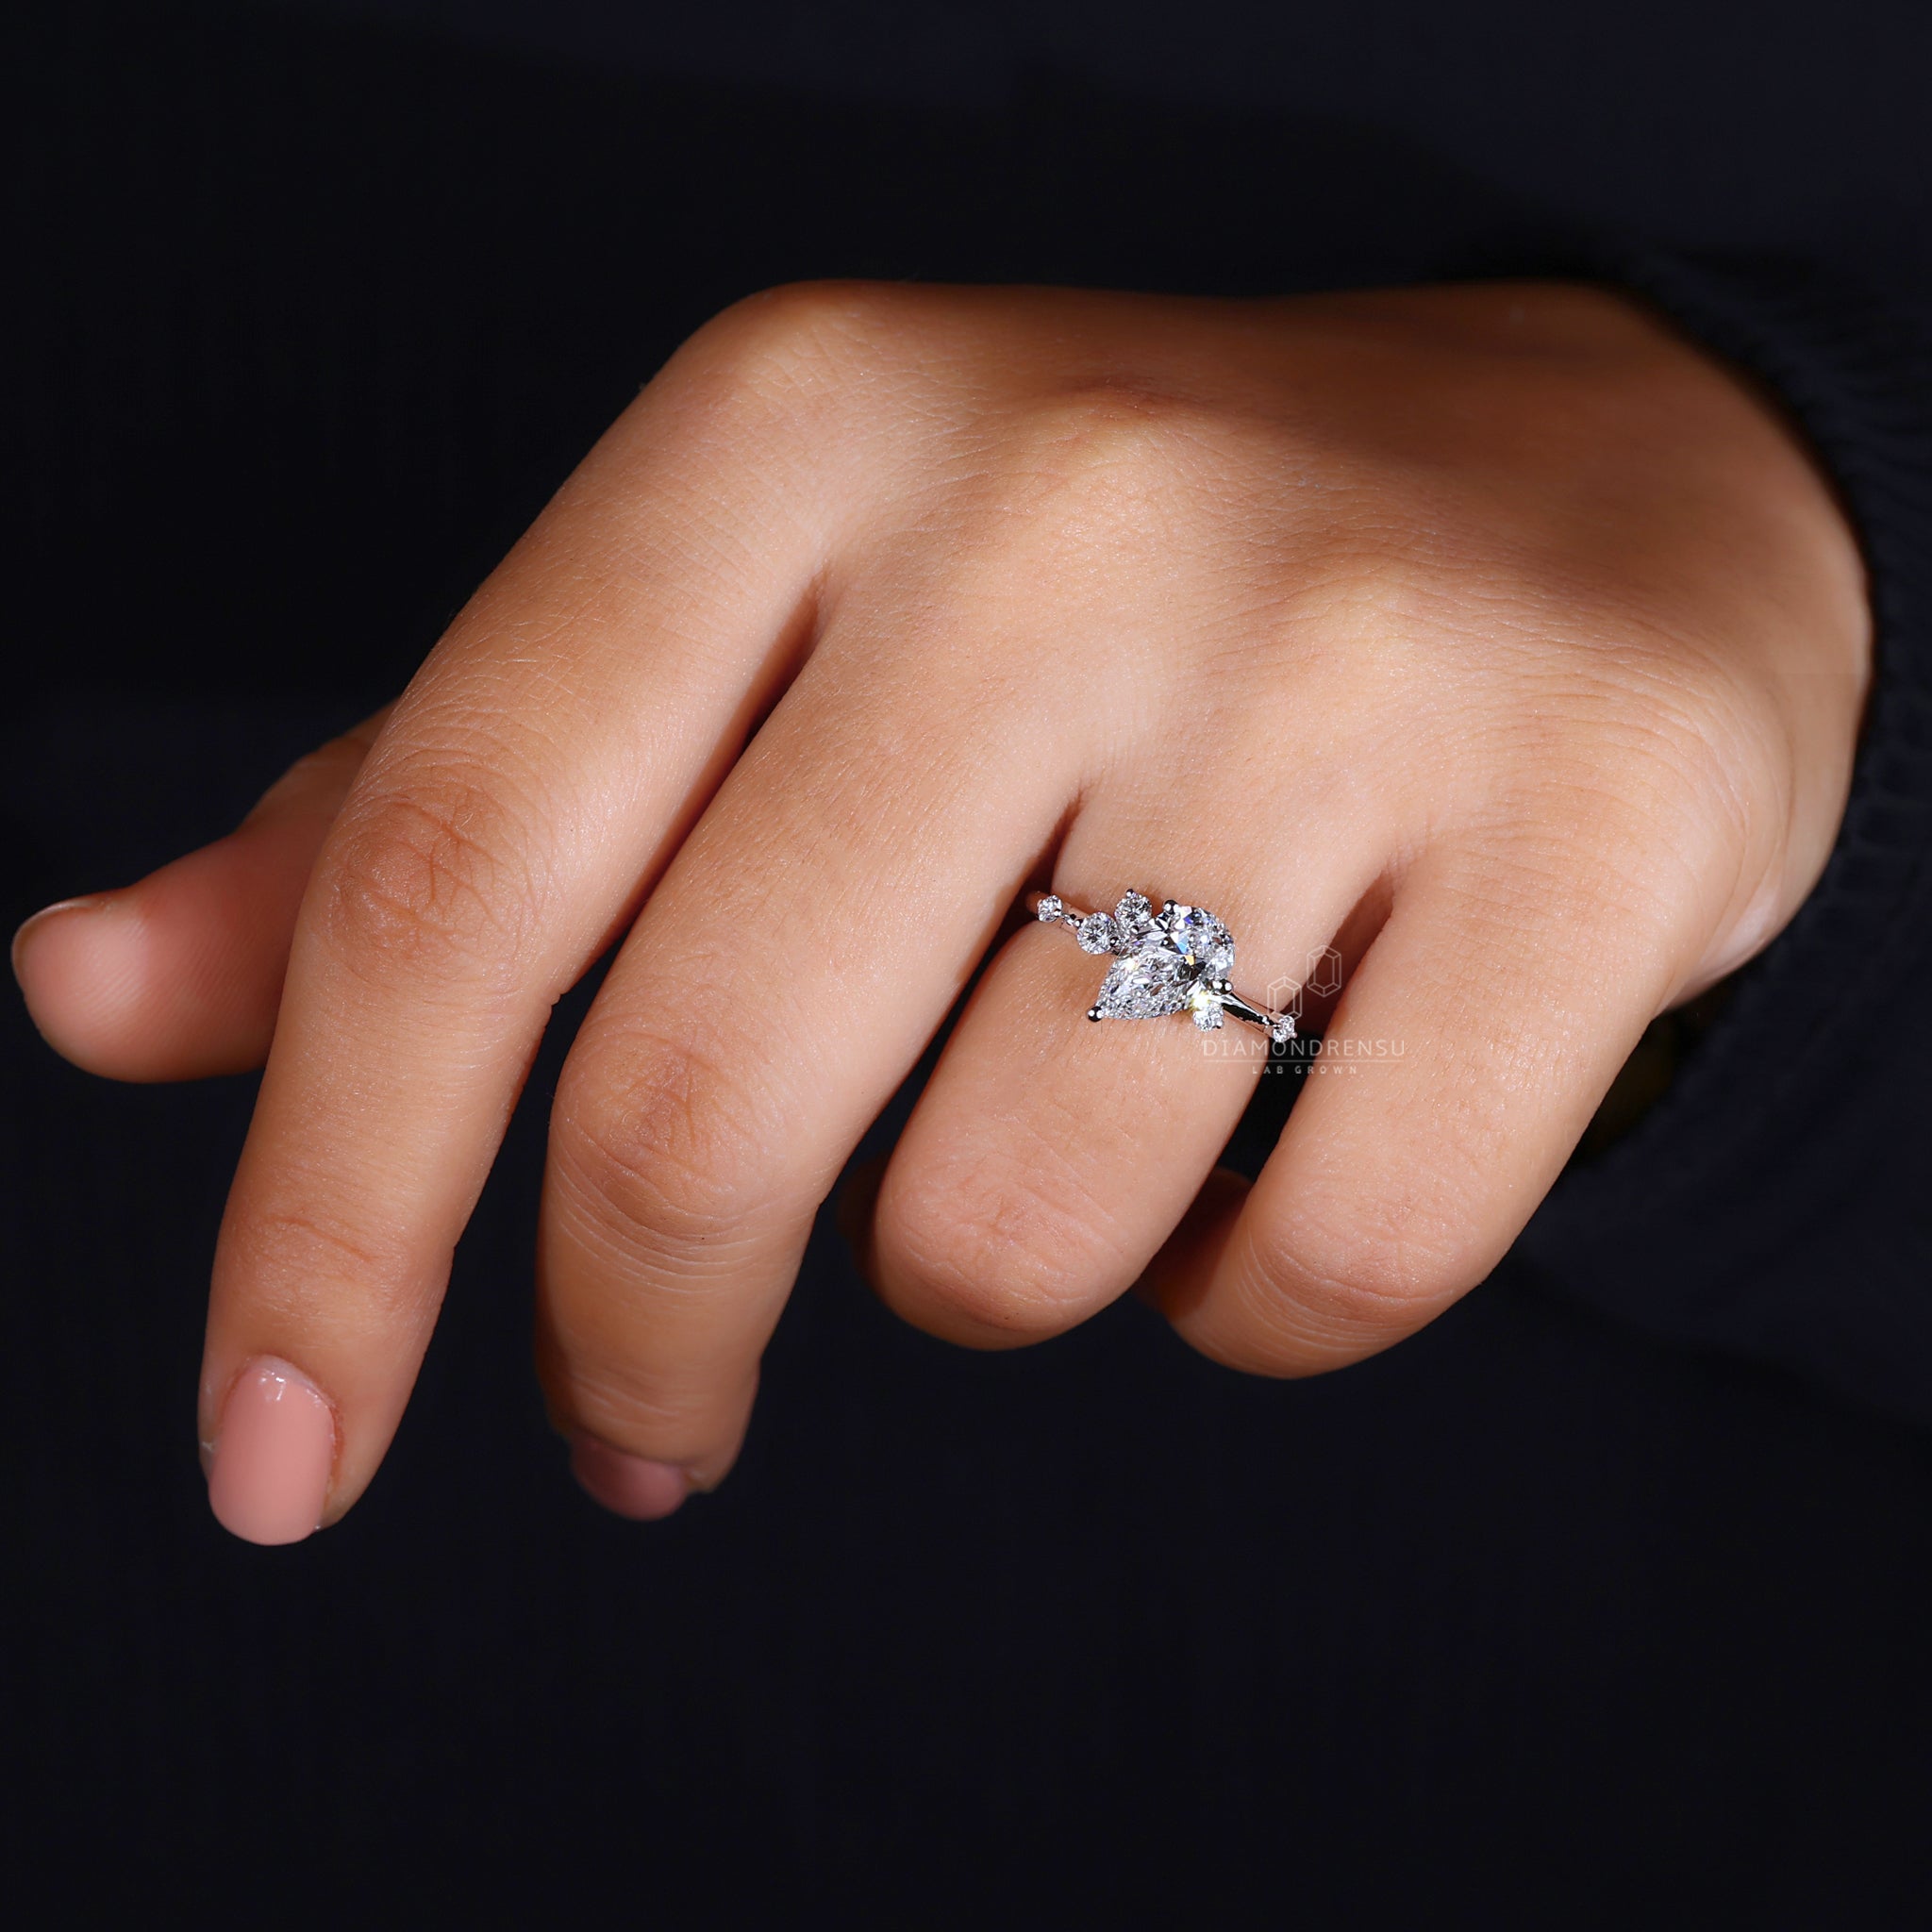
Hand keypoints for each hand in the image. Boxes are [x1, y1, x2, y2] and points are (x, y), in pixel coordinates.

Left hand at [13, 280, 1868, 1541]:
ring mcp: (1347, 655)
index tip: (284, 1459)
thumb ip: (435, 814)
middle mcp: (1060, 502)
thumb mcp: (750, 625)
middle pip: (701, 1091)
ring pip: (1020, 1224)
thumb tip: (87, 1000)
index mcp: (793, 424)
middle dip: (639, 1337)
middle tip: (655, 1412)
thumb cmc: (1109, 587)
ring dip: (979, 1282)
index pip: (449, 862)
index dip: (320, 1205)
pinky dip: (1246, 1310)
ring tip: (1047, 1155)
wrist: (1598, 484)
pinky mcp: (1594, 822)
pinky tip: (1258, 1183)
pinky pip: (1325, 1266)